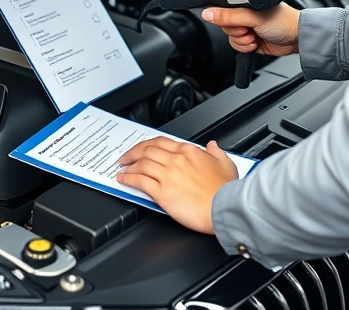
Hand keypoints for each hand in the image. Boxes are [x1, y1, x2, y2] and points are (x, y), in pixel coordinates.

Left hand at [117, 137, 238, 233]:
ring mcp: (168, 175)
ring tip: (122, 169)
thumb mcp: (226, 164)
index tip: (141, 148)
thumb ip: (216, 152)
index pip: (161, 142)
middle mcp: (176, 160)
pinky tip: (123, 180)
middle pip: (147, 150)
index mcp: (189, 152)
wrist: (224, 208)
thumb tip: (212, 145)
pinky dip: (128, 178)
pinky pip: (140, 181)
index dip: (147, 144)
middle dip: (133, 152)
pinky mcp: (162, 192)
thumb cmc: (225, 190)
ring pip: (141, 164)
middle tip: (126, 157)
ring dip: (128, 166)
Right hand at [202, 2, 300, 56]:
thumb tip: (207, 13)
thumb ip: (228, 16)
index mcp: (244, 1)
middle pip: (225, 25)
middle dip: (237, 31)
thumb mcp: (252, 16)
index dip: (224, 17)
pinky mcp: (250, 40)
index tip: (236, 20)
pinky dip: (245, 47)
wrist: (297, 38)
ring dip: (242, 41)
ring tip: (256, 35)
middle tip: (249, 28)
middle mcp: (245, 13)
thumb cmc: (283, 21)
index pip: (222, 8)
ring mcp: (248, 27)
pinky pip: (237, 46)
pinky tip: (256, 43)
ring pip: (230, 37)